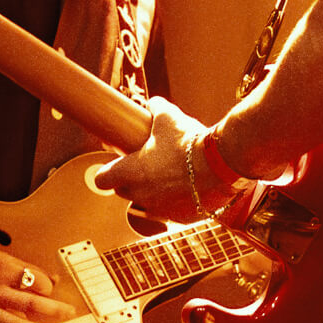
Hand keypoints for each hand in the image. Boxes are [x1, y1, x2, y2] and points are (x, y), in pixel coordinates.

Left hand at [97, 96, 206, 222]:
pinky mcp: (180, 217)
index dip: (106, 171)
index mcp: (131, 172)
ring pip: (147, 202)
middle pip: (123, 191)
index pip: (102, 179)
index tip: (115, 163)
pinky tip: (187, 186)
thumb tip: (152, 105)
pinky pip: (170, 210)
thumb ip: (155, 109)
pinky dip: (175, 201)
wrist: (220, 163)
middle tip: (144, 164)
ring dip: (152, 191)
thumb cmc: (189, 141)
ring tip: (169, 174)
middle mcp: (141, 195)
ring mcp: (160, 209)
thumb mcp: (168, 116)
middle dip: (130, 180)